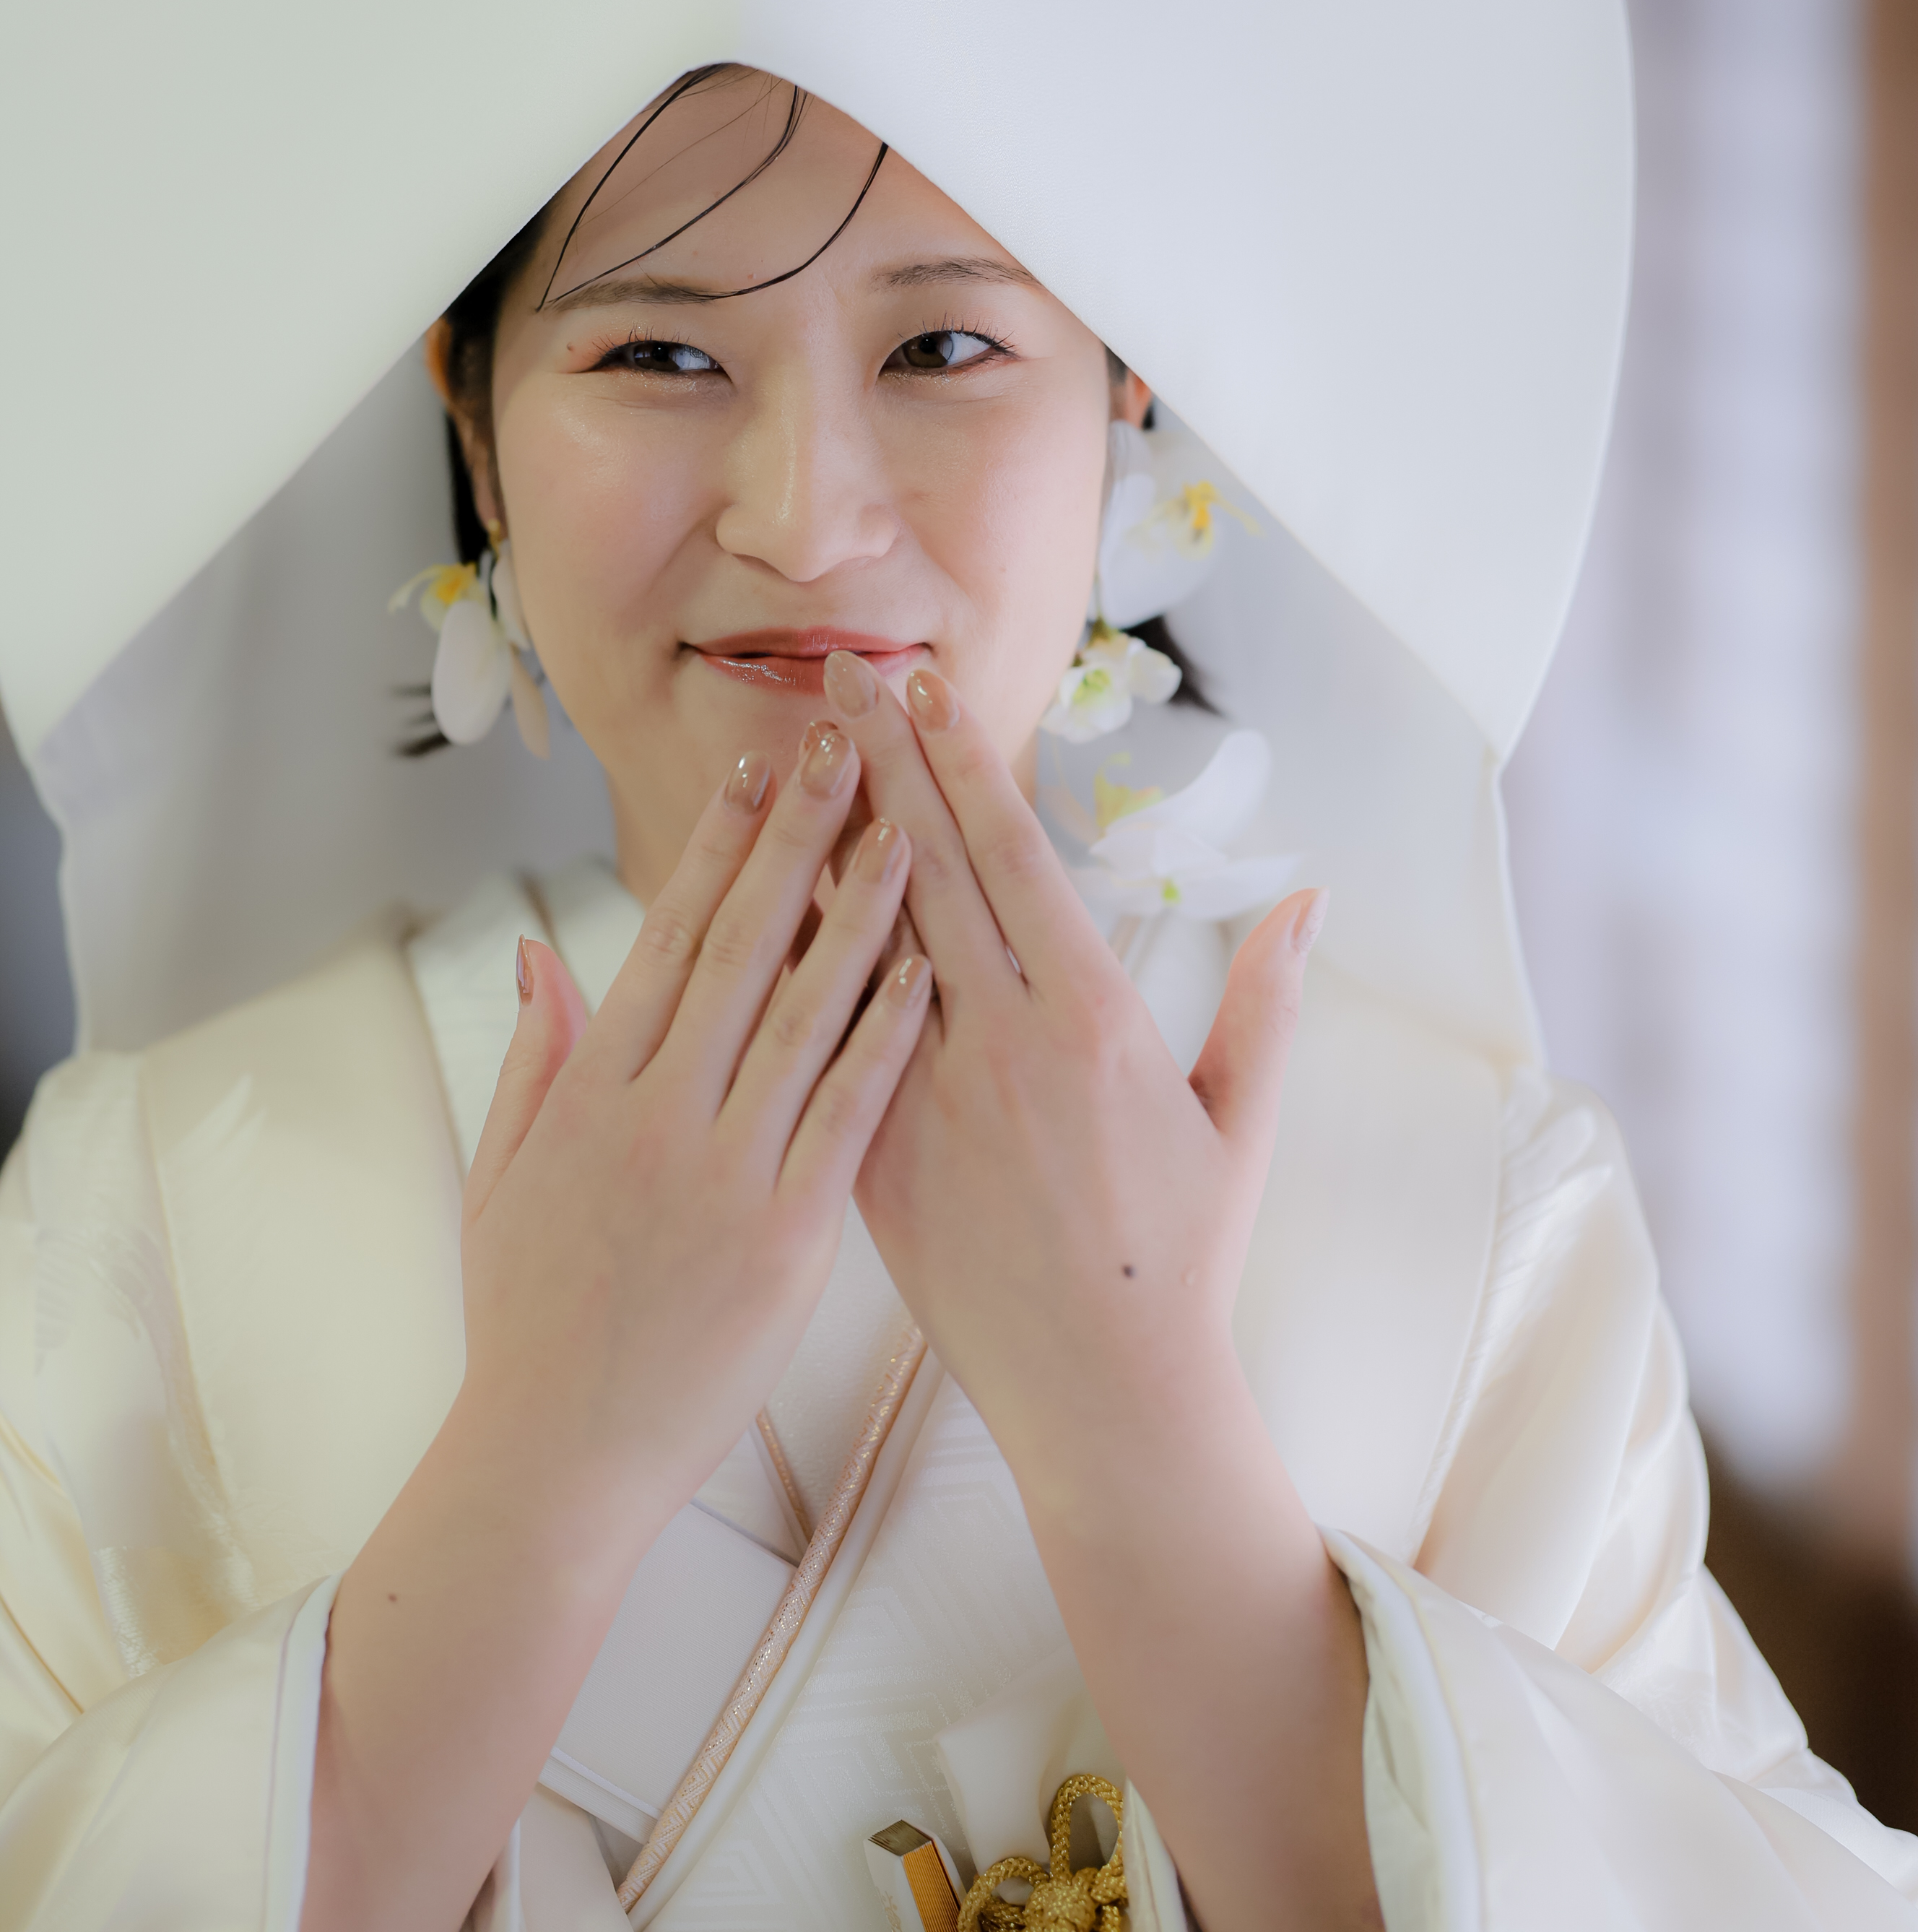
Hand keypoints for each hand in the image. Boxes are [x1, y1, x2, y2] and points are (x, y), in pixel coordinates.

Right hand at [306, 720, 933, 1931]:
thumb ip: (528, 1062)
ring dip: (856, 908)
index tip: (754, 770)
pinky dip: (886, 1034)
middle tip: (843, 743)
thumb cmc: (527, 1324)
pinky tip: (925, 968)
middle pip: (739, 946)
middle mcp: (656, 1112)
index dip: (715, 849)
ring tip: (906, 823)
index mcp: (591, 1092)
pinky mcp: (784, 1234)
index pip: (665, 939)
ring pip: (801, 1011)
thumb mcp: (500, 1181)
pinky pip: (847, 1113)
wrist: (553, 1460)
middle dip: (794, 836)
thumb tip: (536, 960)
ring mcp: (722, 1169)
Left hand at [820, 654, 1370, 1931]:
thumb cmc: (1184, 1254)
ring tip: (786, 757)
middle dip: (882, 763)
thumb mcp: (1239, 1121)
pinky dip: (797, 965)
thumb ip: (1266, 1000)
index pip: (1014, 858)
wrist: (1107, 1395)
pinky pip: (827, 1040)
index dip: (965, 763)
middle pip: (928, 871)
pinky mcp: (876, 1158)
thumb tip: (1305, 897)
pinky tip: (760, 902)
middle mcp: (1003, 1045)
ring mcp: (930, 1101)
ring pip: (863, 945)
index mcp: (1093, 1019)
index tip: (929, 689)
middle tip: (840, 677)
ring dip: (824, 841)